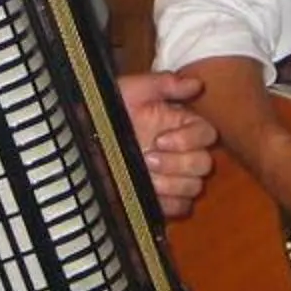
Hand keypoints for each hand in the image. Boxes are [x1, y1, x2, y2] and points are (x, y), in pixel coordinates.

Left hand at [118, 69, 218, 216]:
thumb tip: (196, 84)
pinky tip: (151, 191)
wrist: (84, 133)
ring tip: (146, 174)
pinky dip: (170, 202)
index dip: (189, 140)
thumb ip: (166, 84)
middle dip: (178, 163)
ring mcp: (171, 175)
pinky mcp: (160, 196)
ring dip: (173, 183)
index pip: (206, 134)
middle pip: (203, 164)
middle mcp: (179, 151)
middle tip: (149, 158)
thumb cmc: (105, 108)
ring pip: (194, 186)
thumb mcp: (134, 89)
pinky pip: (181, 206)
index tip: (161, 139)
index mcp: (179, 124)